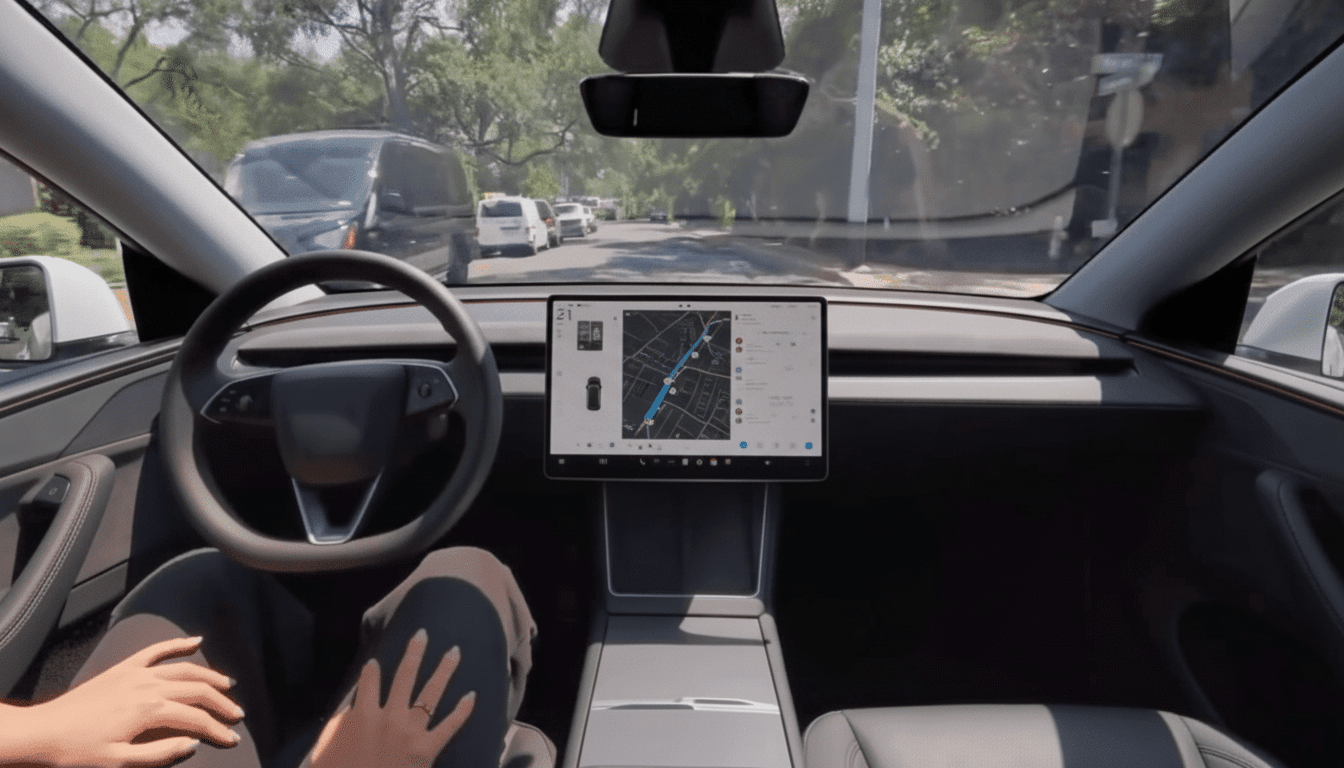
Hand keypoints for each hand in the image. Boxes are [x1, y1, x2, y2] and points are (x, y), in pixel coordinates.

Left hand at [0, 636, 243, 767]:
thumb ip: (160, 752)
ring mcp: (137, 673)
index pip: (196, 719)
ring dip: (209, 676)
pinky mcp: (124, 667)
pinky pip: (157, 651)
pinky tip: (195, 641)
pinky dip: (178, 644)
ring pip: (185, 669)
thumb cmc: (79, 751)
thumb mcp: (120, 761)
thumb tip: (192, 743)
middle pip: (197, 690)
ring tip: (227, 686)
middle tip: (236, 716)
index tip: (231, 739)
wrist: (42, 731)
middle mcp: (149, 686)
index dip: (218, 730)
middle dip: (222, 704)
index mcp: (150, 710)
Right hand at [308, 629, 474, 767]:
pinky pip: (450, 726)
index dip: (372, 671)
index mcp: (362, 715)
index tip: (376, 663)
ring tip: (454, 651)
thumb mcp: (326, 749)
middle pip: (404, 676)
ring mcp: (411, 731)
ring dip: (444, 670)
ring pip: (431, 692)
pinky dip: (462, 711)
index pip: (369, 681)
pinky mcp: (428, 749)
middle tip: (423, 633)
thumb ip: (340, 726)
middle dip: (414, 652)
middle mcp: (389, 716)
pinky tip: (472, 695)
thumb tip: (352, 711)